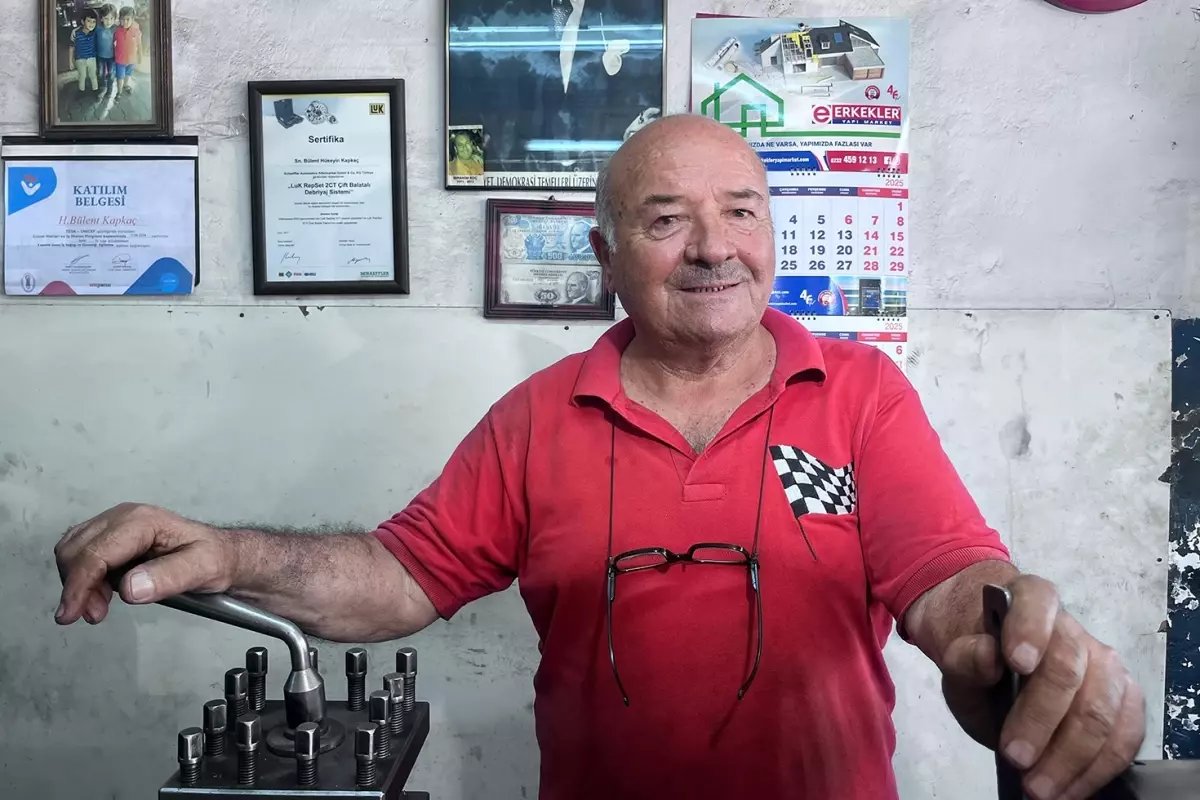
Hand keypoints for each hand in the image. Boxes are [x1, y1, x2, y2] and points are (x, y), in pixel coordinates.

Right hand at [54, 502, 234, 624]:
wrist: (221, 554)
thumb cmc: (215, 558)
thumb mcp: (204, 569)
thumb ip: (170, 577)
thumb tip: (130, 588)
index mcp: (143, 522)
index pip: (95, 553)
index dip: (79, 585)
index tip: (73, 614)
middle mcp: (123, 518)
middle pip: (75, 550)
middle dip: (77, 586)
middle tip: (96, 614)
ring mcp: (115, 526)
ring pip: (72, 552)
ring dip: (78, 584)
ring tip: (100, 607)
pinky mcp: (111, 537)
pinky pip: (82, 555)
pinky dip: (82, 578)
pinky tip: (101, 595)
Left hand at [939, 575, 1144, 799]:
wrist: (999, 669)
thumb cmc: (980, 663)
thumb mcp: (958, 661)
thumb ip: (965, 659)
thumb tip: (987, 656)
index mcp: (1031, 601)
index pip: (1036, 602)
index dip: (1030, 631)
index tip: (1017, 663)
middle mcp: (1074, 629)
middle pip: (1068, 670)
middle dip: (1041, 720)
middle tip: (1015, 758)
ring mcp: (1106, 664)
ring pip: (1102, 709)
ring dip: (1071, 755)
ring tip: (1039, 787)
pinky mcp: (1125, 698)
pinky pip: (1126, 734)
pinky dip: (1098, 768)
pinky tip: (1070, 789)